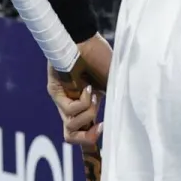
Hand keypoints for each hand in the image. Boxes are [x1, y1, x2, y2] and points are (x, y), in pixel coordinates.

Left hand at [47, 34, 110, 149]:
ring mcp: (62, 100)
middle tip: (100, 128)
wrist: (87, 40)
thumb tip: (124, 119)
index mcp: (87, 104)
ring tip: (94, 95)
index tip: (105, 136)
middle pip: (71, 136)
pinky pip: (70, 111)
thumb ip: (115, 100)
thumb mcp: (113, 84)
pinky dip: (83, 103)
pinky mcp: (55, 92)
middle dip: (87, 138)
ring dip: (88, 114)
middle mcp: (73, 105)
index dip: (90, 141)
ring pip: (71, 127)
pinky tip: (88, 88)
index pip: (84, 129)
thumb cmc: (101, 57)